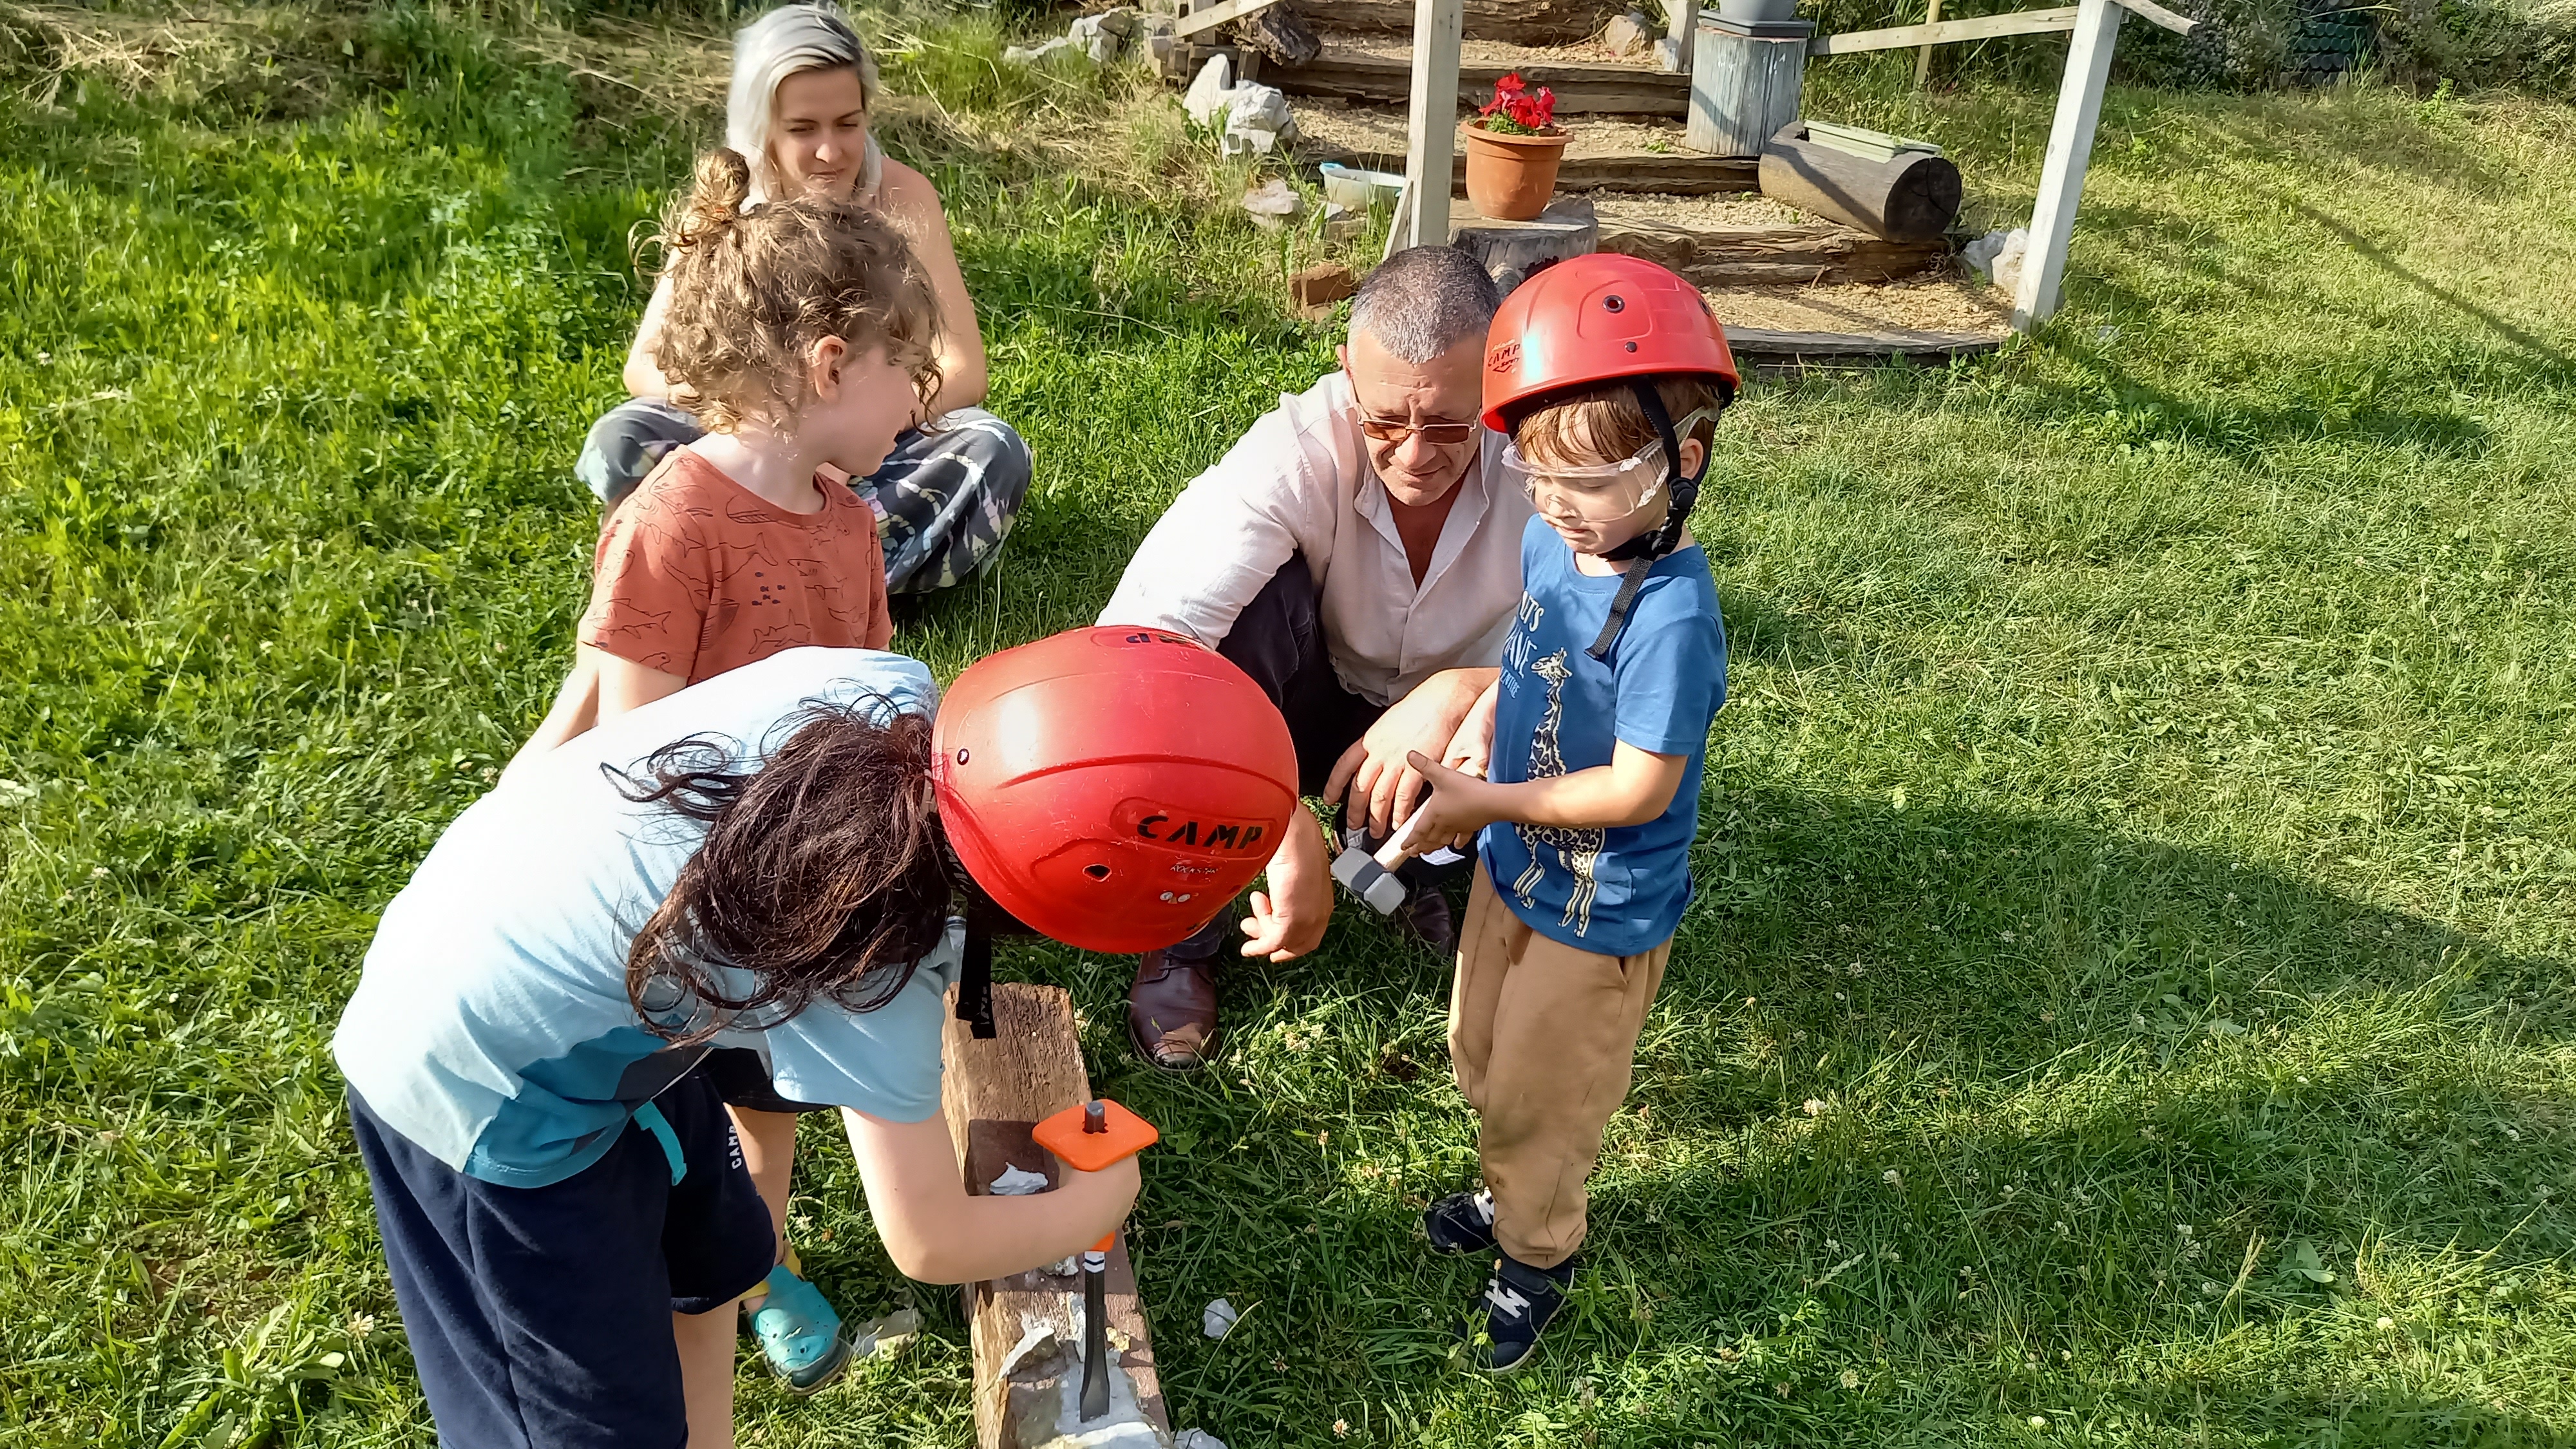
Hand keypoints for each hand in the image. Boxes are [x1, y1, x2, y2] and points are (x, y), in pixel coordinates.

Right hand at [1239, 811, 1331, 960]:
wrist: (1292, 834)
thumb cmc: (1291, 840)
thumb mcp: (1288, 867)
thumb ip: (1284, 882)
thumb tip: (1271, 882)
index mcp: (1322, 896)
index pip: (1311, 930)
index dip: (1292, 941)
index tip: (1274, 942)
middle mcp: (1320, 911)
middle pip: (1301, 943)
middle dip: (1276, 943)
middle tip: (1255, 934)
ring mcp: (1309, 918)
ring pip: (1285, 942)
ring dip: (1262, 936)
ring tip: (1247, 923)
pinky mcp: (1293, 921)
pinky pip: (1274, 941)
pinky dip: (1259, 946)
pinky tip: (1248, 946)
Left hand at [1322, 670, 1488, 838]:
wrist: (1441, 700)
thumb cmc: (1418, 708)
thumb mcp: (1387, 723)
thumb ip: (1378, 744)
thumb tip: (1373, 758)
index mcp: (1369, 740)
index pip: (1343, 766)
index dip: (1334, 785)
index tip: (1329, 799)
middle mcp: (1379, 753)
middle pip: (1361, 788)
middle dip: (1355, 811)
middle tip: (1355, 825)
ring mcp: (1397, 762)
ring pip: (1381, 797)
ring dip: (1378, 817)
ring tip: (1377, 830)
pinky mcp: (1418, 769)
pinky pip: (1405, 797)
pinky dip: (1401, 813)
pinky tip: (1399, 822)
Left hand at [1382, 751, 1501, 861]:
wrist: (1493, 802)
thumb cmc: (1468, 791)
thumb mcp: (1442, 775)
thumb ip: (1425, 765)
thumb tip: (1409, 754)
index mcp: (1434, 814)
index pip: (1417, 831)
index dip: (1409, 840)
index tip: (1403, 848)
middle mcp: (1444, 824)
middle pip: (1429, 839)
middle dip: (1420, 847)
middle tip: (1413, 853)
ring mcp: (1458, 827)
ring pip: (1443, 841)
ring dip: (1434, 847)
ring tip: (1428, 852)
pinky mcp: (1471, 826)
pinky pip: (1462, 837)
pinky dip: (1457, 842)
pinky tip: (1457, 845)